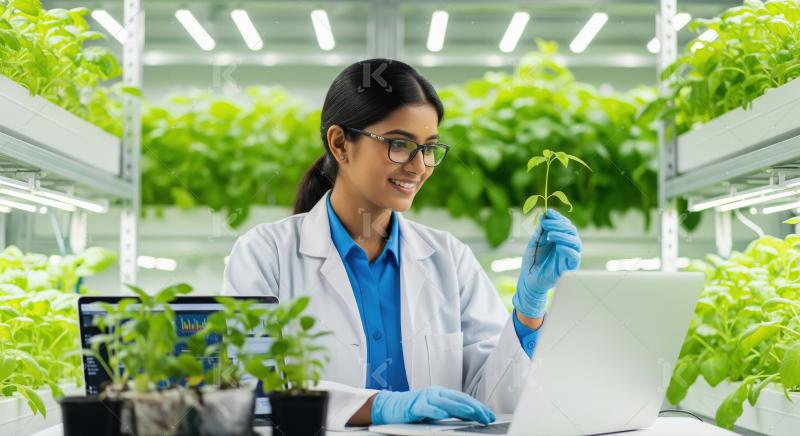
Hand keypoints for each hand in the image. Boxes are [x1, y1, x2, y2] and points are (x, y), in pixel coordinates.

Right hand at [371, 385, 495, 424]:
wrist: (391, 406)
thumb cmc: (414, 409)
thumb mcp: (436, 409)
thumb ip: (451, 411)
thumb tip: (471, 416)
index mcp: (442, 394)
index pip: (464, 399)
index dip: (478, 406)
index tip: (490, 415)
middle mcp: (435, 393)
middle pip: (459, 399)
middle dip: (475, 408)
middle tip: (487, 417)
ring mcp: (425, 398)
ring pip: (446, 402)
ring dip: (460, 408)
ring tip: (473, 413)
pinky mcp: (414, 406)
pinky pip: (426, 408)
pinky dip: (436, 410)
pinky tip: (444, 414)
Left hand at [513, 209, 581, 317]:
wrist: (528, 279)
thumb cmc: (532, 260)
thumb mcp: (535, 242)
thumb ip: (541, 230)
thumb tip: (545, 214)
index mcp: (559, 238)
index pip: (564, 224)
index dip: (558, 217)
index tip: (548, 212)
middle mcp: (566, 245)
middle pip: (571, 231)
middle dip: (559, 225)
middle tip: (546, 224)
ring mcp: (568, 256)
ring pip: (575, 242)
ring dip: (563, 236)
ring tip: (550, 234)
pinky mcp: (569, 267)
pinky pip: (575, 257)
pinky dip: (568, 250)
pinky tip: (559, 246)